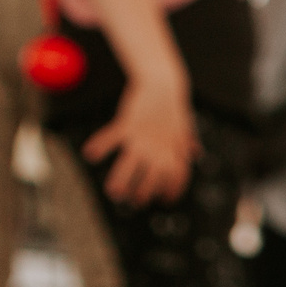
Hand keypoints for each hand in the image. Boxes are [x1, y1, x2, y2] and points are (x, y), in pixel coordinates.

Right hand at [81, 74, 194, 203]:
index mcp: (176, 152)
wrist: (163, 85)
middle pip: (152, 178)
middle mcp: (160, 150)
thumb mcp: (184, 127)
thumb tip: (195, 153)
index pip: (177, 179)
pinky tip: (90, 154)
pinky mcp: (128, 125)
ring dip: (121, 181)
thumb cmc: (173, 106)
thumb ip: (186, 143)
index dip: (172, 191)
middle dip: (144, 192)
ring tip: (113, 193)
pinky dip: (100, 145)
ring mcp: (143, 139)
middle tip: (134, 201)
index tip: (165, 200)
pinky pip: (112, 138)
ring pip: (131, 165)